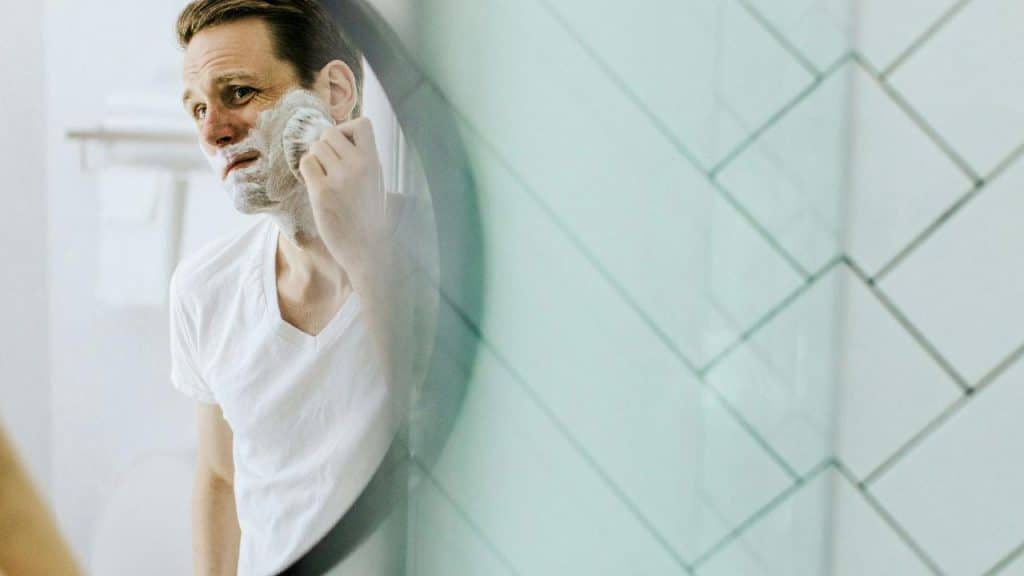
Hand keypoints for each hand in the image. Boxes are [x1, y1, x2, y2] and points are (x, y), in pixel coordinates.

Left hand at [298, 116, 388, 278]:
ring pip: (316, 147)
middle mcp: (358, 166)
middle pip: (330, 133)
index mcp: (374, 162)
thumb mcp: (376, 182)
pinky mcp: (321, 192)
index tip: (345, 146)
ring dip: (316, 159)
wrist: (367, 249)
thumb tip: (338, 136)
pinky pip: (306, 164)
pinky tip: (317, 185)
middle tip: (329, 166)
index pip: (362, 123)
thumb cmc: (370, 216)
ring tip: (324, 177)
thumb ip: (362, 159)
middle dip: (326, 146)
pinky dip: (308, 171)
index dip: (348, 130)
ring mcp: (339, 178)